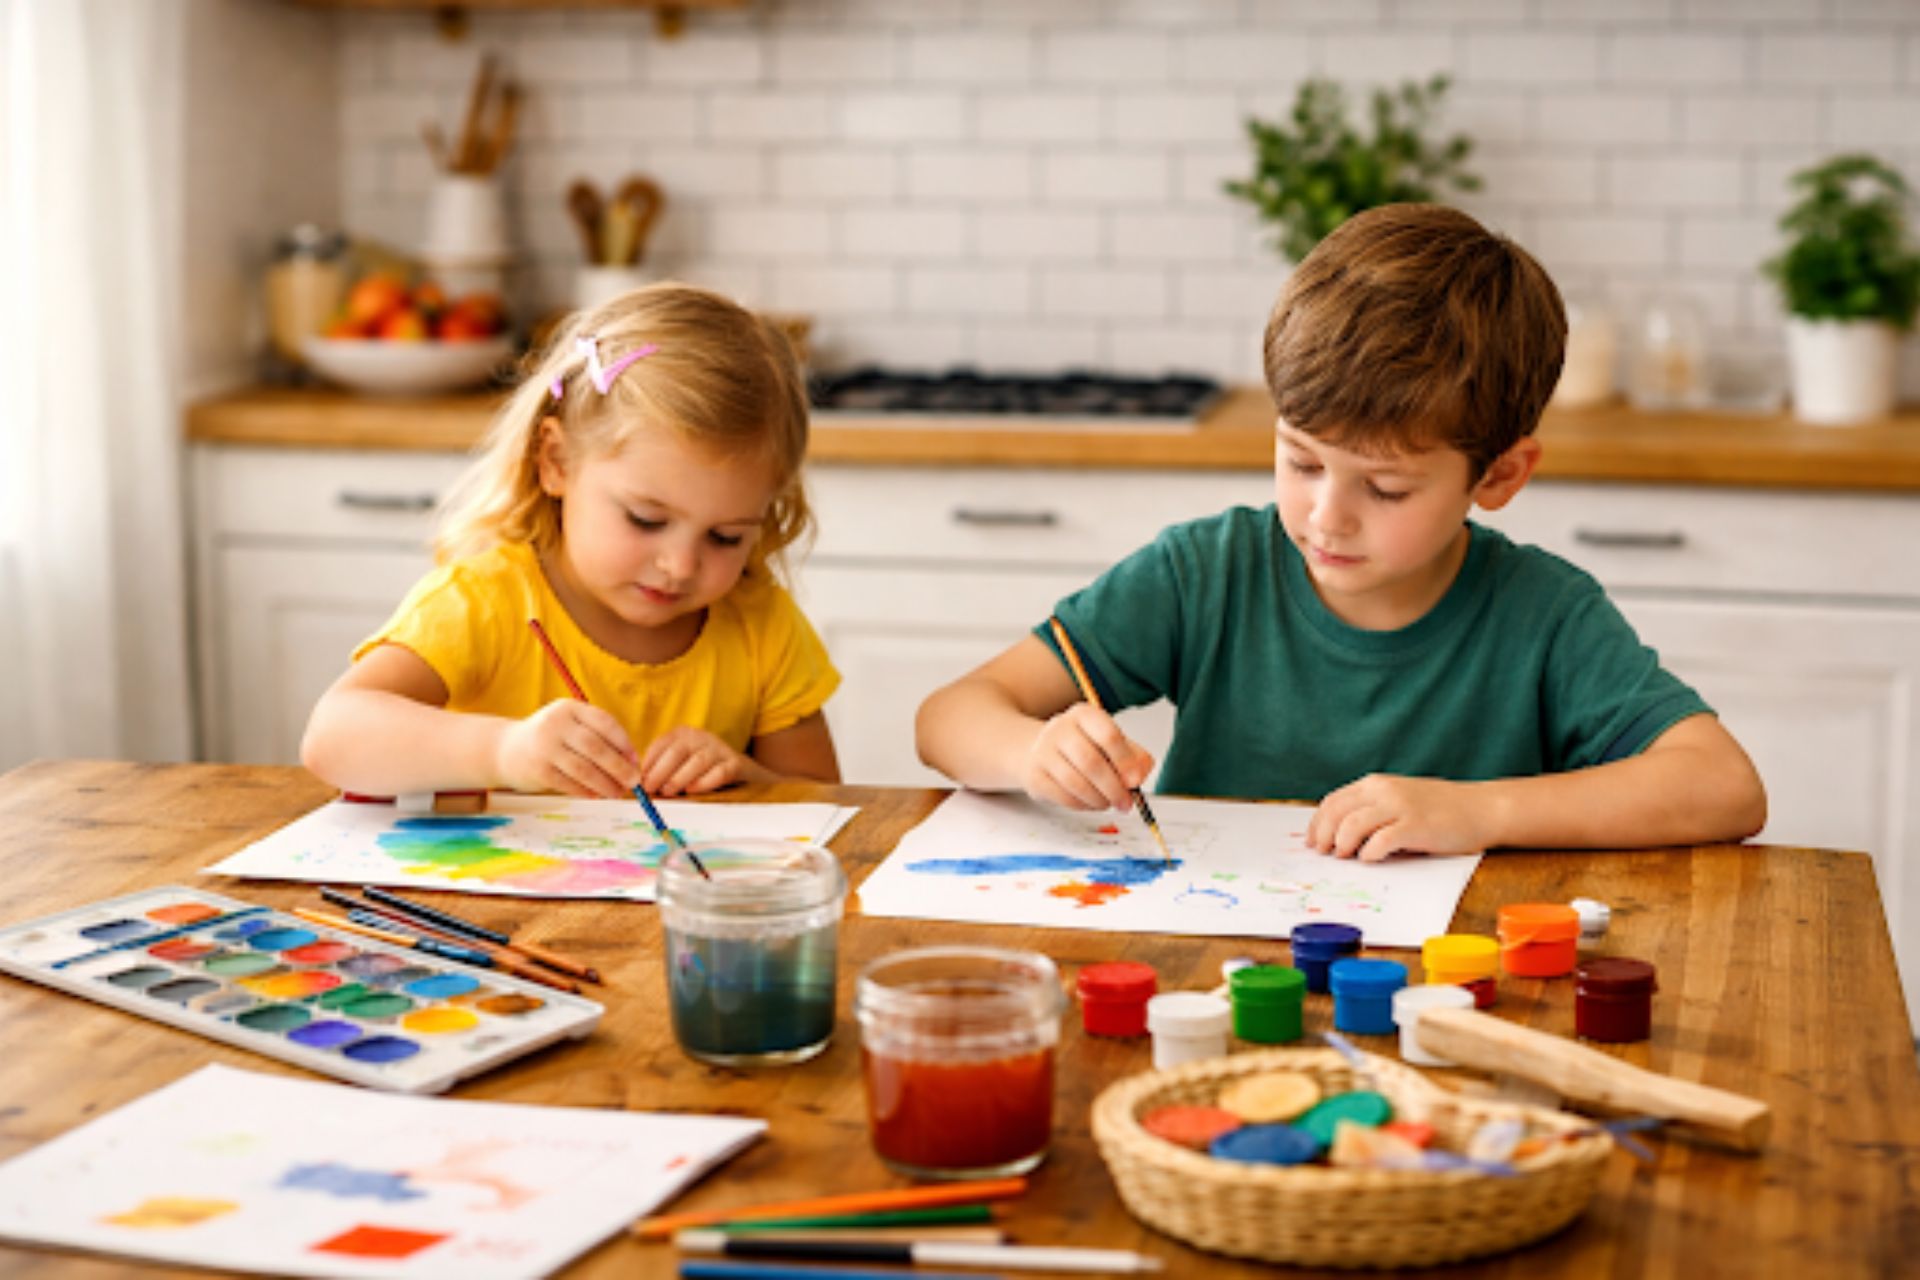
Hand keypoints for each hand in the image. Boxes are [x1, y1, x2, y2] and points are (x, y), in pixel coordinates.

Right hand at [495, 700, 640, 798]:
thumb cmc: (551, 738)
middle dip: (619, 767)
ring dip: (605, 784)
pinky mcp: (538, 769)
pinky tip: (597, 795)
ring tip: (617, 793)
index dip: (624, 743)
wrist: (506, 749)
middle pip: (596, 747)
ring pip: (584, 769)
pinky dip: (586, 791)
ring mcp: (545, 747)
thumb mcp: (570, 725)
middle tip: (633, 782)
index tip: (635, 761)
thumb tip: (631, 762)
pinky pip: (569, 784)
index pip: (604, 723)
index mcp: (569, 708)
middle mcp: (555, 723)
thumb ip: (597, 736)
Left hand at [641, 726, 751, 796]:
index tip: (640, 780)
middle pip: (677, 751)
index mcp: (683, 734)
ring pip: (697, 761)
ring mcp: (719, 749)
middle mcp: (701, 737)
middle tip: (651, 789)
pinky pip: (719, 773)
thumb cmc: (700, 770)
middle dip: (660, 772)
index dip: (648, 763)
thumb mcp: (679, 762)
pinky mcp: (735, 764)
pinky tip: (692, 790)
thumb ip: (662, 769)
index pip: (661, 744)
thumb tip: (641, 784)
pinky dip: (704, 783)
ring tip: (668, 792)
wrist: (739, 770)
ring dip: (679, 778)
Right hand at [1021, 703, 1153, 810]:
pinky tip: (1091, 803)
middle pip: (1091, 762)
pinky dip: (1082, 805)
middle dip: (1113, 788)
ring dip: (1098, 799)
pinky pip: (1062, 796)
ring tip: (1108, 803)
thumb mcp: (1111, 743)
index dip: (1125, 761)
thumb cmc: (1083, 747)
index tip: (1135, 781)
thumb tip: (1138, 776)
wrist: (1040, 751)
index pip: (1108, 735)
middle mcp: (1061, 728)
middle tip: (1125, 803)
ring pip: (1075, 782)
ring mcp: (1043, 751)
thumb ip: (1134, 756)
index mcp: (1084, 714)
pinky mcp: (1034, 774)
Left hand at [1306, 774, 1491, 861]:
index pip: (1334, 802)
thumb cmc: (1440, 809)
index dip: (1317, 824)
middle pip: (1337, 813)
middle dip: (1323, 835)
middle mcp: (1383, 791)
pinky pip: (1381, 840)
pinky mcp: (1416, 826)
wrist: (1482, 808)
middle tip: (1323, 854)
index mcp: (1375, 784)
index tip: (1312, 842)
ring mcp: (1400, 807)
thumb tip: (1338, 835)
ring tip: (1344, 857)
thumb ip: (1372, 811)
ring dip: (1342, 844)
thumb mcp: (1399, 800)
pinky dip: (1369, 853)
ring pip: (1352, 825)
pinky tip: (1370, 859)